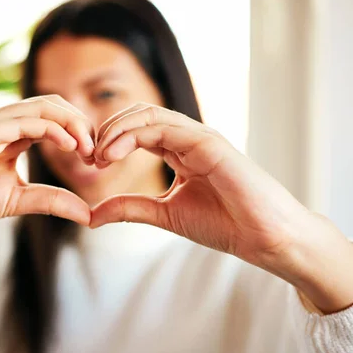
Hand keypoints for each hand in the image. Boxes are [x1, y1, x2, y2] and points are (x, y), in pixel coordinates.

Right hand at [0, 95, 94, 255]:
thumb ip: (50, 201)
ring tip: (87, 147)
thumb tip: (88, 213)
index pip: (53, 120)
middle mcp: (1, 124)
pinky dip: (49, 128)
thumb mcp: (17, 201)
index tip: (96, 159)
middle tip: (97, 150)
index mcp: (11, 136)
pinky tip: (67, 144)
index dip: (80, 134)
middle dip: (80, 123)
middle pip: (52, 106)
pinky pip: (19, 121)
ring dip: (71, 123)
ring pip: (40, 107)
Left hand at [90, 103, 352, 312]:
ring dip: (116, 130)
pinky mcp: (209, 141)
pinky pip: (165, 126)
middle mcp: (187, 138)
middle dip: (108, 130)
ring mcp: (199, 137)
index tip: (90, 165)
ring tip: (99, 155)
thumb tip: (91, 215)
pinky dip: (134, 133)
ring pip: (148, 114)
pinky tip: (115, 152)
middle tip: (89, 157)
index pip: (136, 130)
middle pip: (138, 115)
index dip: (109, 141)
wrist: (263, 238)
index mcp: (179, 150)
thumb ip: (129, 208)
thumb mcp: (164, 214)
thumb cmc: (224, 224)